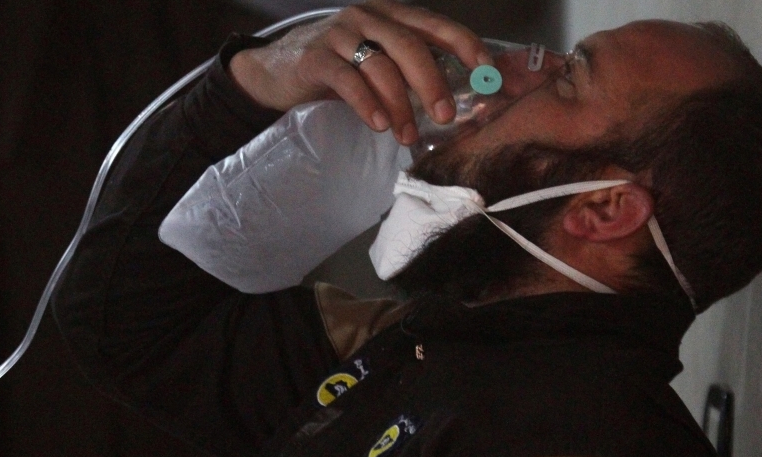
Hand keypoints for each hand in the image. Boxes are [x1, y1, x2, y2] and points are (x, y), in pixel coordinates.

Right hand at [228, 0, 491, 144]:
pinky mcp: (315, 57)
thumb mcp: (377, 62)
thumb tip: (455, 104)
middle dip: (433, 82)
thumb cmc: (337, 70)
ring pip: (380, 65)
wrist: (274, 71)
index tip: (487, 74)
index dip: (466, 46)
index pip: (436, 25)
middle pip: (410, 45)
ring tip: (407, 135)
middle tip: (447, 116)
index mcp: (391, 15)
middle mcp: (368, 17)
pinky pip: (348, 79)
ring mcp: (340, 34)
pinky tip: (378, 125)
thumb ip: (409, 72)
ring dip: (399, 104)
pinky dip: (367, 103)